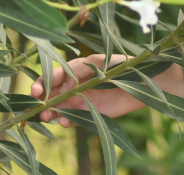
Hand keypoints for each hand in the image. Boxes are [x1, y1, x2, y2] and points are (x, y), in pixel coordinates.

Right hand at [29, 54, 181, 125]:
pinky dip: (67, 121)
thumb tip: (61, 82)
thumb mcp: (99, 62)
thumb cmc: (123, 65)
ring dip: (51, 112)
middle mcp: (77, 85)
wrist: (148, 81)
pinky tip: (64, 121)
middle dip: (42, 100)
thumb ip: (79, 69)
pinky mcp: (92, 113)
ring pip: (60, 108)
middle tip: (37, 107)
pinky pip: (74, 119)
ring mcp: (83, 100)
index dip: (42, 82)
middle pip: (52, 94)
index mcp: (77, 70)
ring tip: (48, 116)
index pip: (53, 76)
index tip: (35, 90)